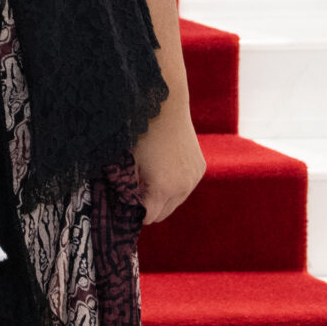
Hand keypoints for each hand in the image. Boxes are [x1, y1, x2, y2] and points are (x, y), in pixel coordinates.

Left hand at [134, 109, 206, 223]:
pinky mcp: (200, 169)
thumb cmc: (141, 134)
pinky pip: (186, 187)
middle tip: (136, 193)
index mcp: (162, 188)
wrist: (166, 108)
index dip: (136, 213)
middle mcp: (182, 187)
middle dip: (149, 207)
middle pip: (163, 213)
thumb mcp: (129, 163)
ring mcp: (193, 179)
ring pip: (176, 202)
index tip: (126, 205)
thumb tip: (126, 204)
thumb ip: (129, 188)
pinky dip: (175, 184)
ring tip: (150, 178)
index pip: (149, 217)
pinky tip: (165, 168)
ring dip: (163, 197)